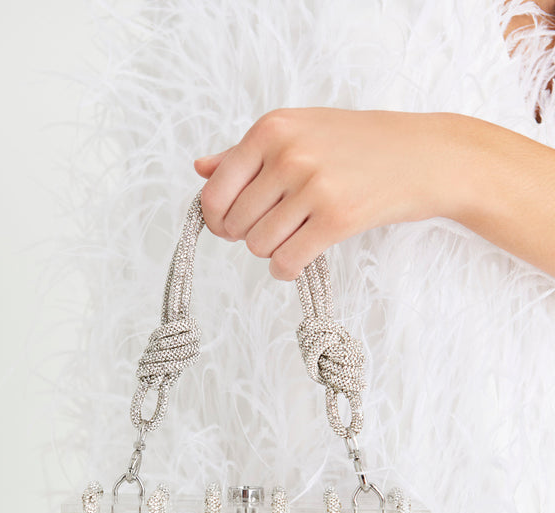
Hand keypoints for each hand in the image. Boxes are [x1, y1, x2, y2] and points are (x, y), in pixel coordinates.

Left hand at [194, 108, 451, 279]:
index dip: (217, 219)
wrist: (424, 155)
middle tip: (275, 230)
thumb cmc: (360, 144)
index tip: (231, 227)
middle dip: (249, 236)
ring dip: (271, 253)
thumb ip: (247, 153)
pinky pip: (286, 263)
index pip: (215, 191)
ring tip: (294, 238)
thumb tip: (201, 169)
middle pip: (236, 224)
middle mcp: (287, 154)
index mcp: (271, 129)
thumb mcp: (300, 131)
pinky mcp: (337, 219)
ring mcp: (313, 186)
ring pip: (258, 246)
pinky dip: (285, 270)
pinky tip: (298, 260)